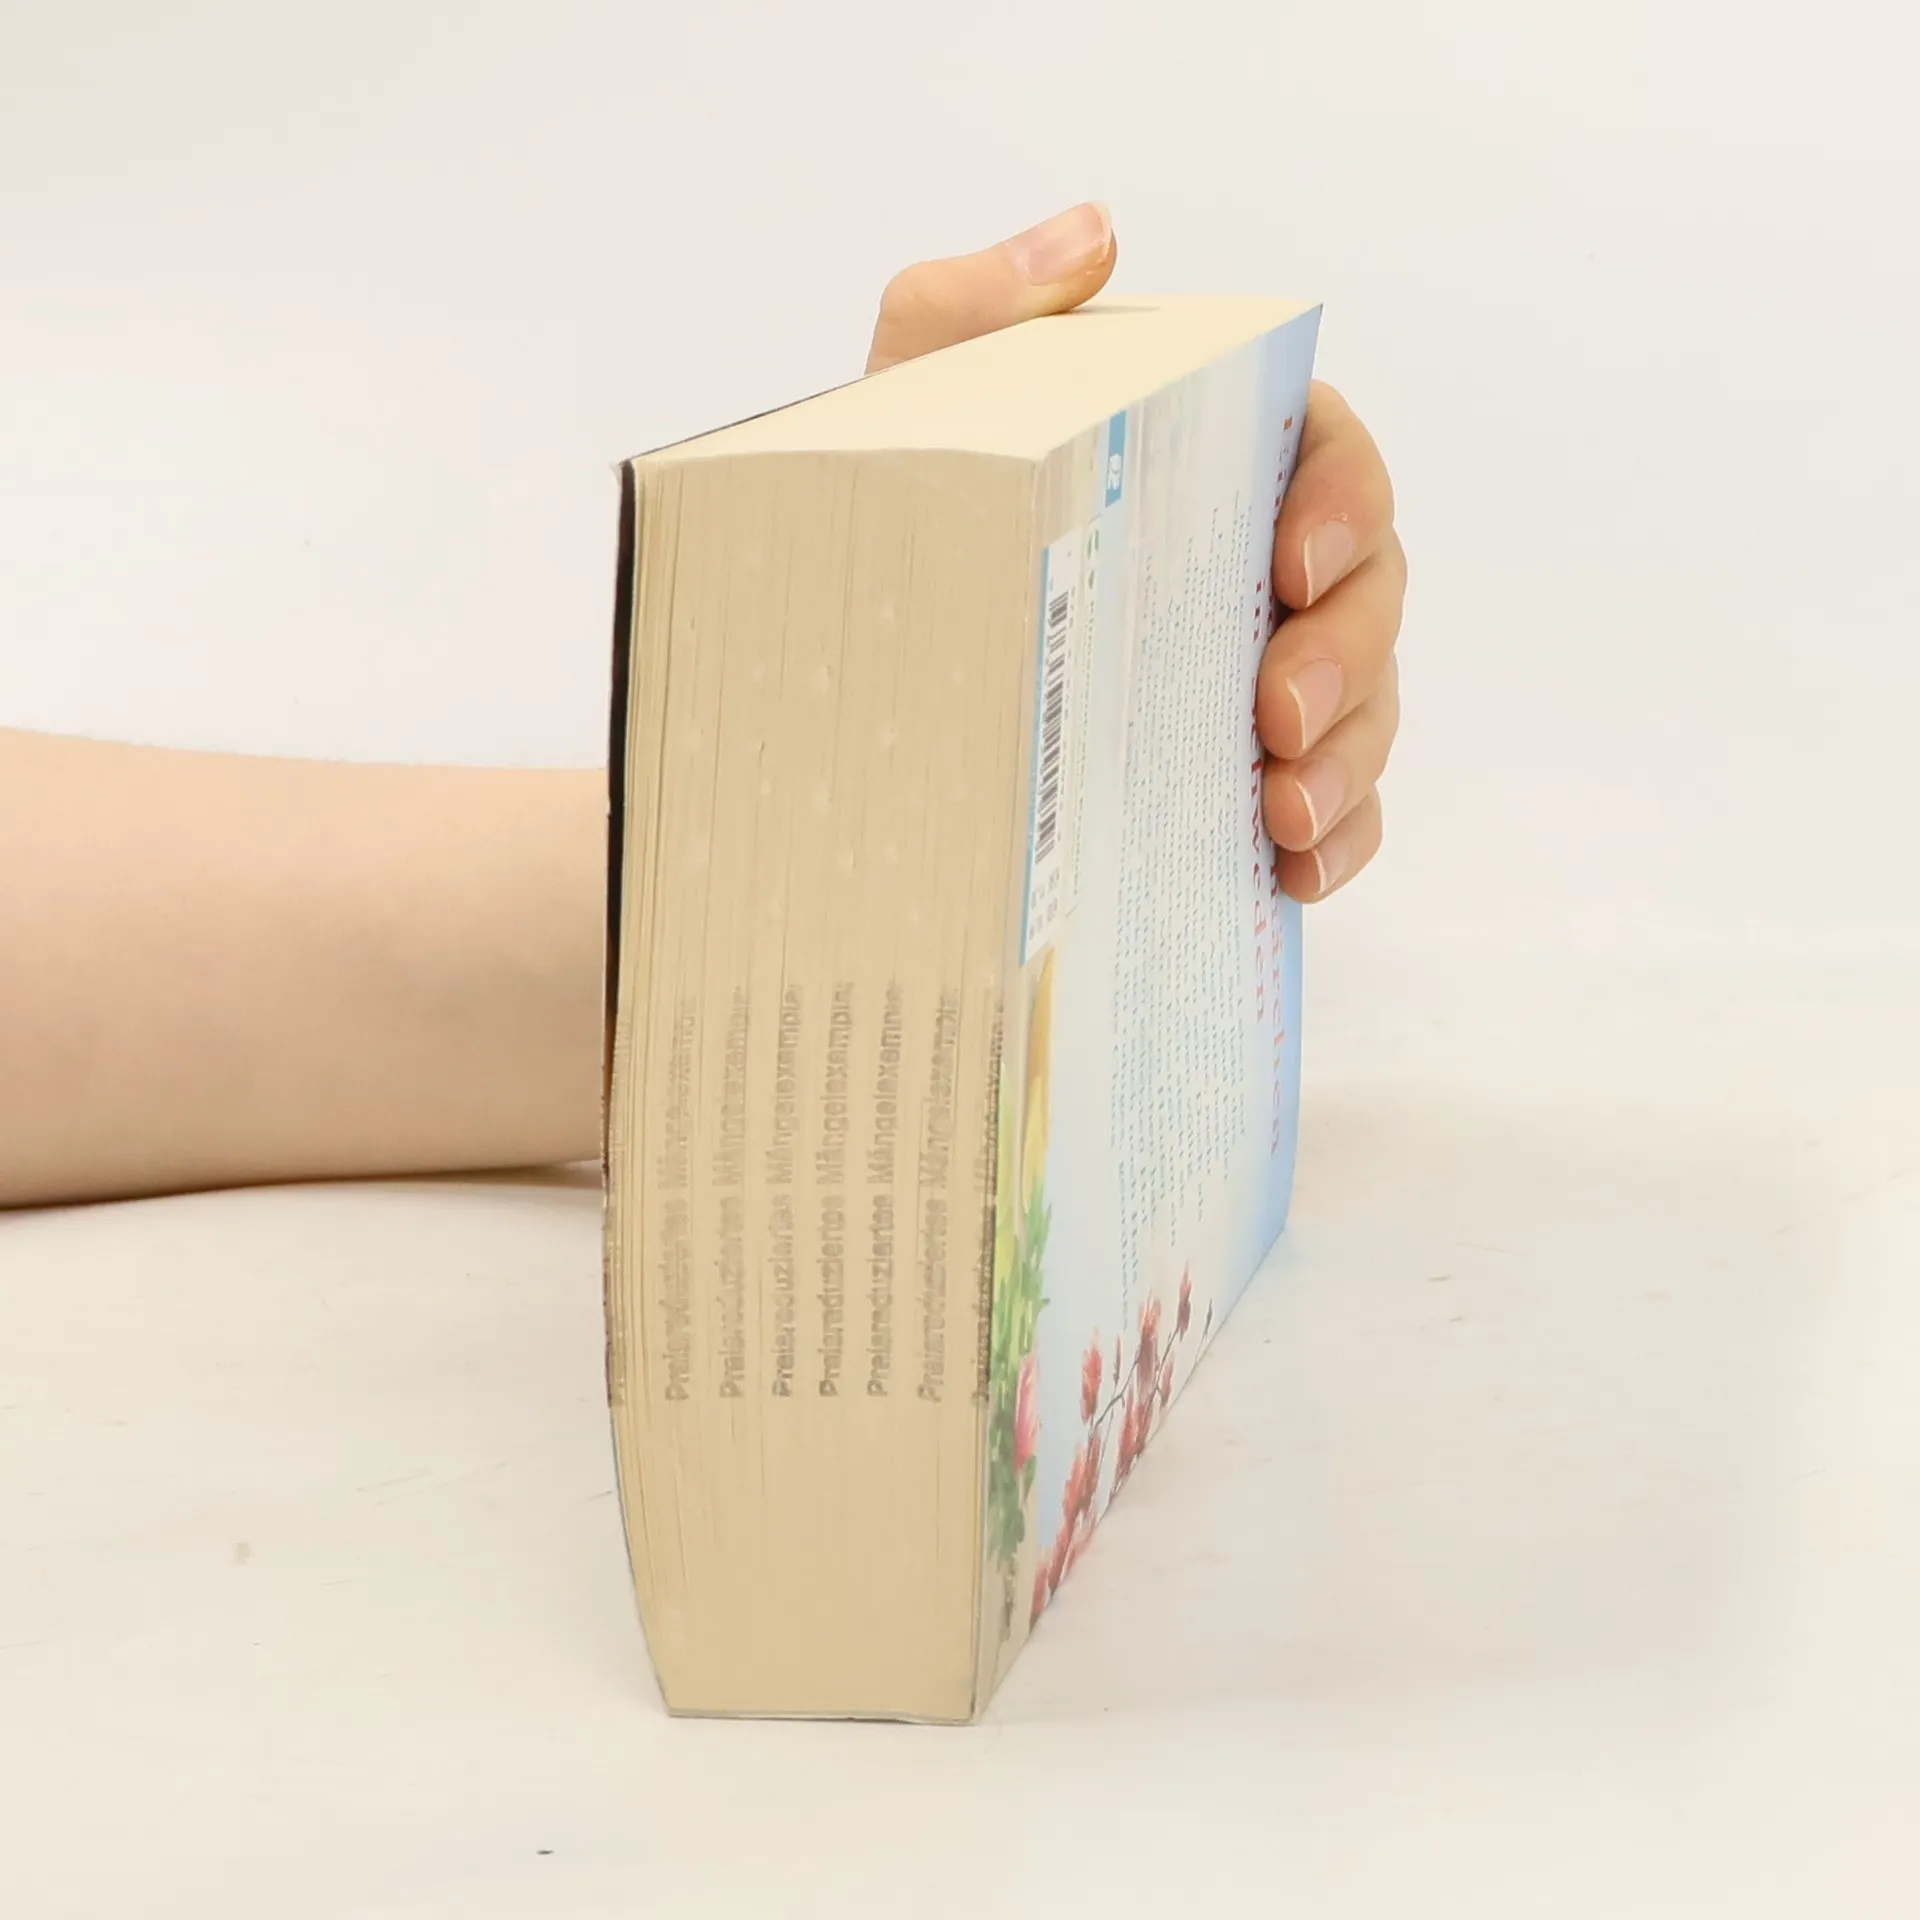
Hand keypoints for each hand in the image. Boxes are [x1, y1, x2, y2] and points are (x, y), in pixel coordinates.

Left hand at [865, 204, 1403, 902]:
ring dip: (1346, 764)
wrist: (859, 656)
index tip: (1293, 560)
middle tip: (1277, 714)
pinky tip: (1294, 869)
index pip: (1328, 459)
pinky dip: (1331, 842)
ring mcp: (1264, 679)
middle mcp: (1259, 571)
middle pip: (1369, 597)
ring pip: (1365, 713)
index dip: (1344, 503)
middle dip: (1344, 656)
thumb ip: (982, 311)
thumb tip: (1089, 238)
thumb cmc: (915, 515)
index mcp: (1219, 465)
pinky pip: (1331, 811)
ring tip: (1281, 813)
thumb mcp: (924, 404)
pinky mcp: (1248, 778)